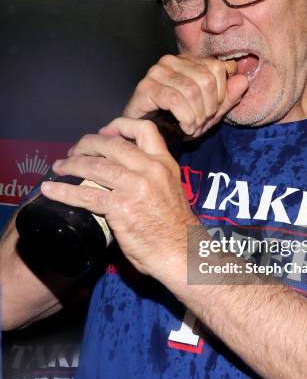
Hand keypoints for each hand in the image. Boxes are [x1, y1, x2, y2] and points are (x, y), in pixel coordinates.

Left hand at [41, 118, 196, 276]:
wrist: (183, 253)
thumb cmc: (176, 228)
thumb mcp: (170, 190)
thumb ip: (150, 177)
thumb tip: (122, 176)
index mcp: (164, 163)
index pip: (144, 129)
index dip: (120, 126)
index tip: (104, 132)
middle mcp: (150, 169)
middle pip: (112, 144)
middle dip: (87, 145)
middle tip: (74, 152)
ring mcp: (135, 186)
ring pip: (95, 166)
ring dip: (71, 165)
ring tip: (59, 168)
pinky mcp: (120, 207)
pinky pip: (85, 195)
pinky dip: (63, 191)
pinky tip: (51, 191)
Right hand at [123, 54, 247, 137]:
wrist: (147, 135)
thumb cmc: (177, 121)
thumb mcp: (209, 112)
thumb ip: (228, 97)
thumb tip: (243, 80)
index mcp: (188, 61)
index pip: (217, 68)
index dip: (220, 95)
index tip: (212, 112)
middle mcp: (171, 61)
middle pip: (206, 80)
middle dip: (208, 109)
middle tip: (200, 123)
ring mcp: (156, 72)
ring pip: (192, 91)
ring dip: (196, 117)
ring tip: (192, 127)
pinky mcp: (146, 87)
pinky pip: (175, 100)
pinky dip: (185, 118)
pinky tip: (184, 128)